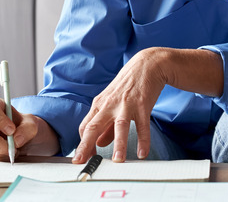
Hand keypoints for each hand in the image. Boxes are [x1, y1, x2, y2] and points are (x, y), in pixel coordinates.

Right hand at [0, 96, 58, 160]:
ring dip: (2, 153)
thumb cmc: (22, 125)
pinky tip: (6, 153)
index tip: (12, 130)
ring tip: (13, 149)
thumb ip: (27, 129)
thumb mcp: (31, 123)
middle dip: (1, 144)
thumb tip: (17, 140)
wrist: (19, 135)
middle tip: (14, 147)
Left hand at [73, 48, 168, 163]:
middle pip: (94, 126)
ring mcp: (126, 105)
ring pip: (119, 127)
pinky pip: (143, 125)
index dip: (82, 143)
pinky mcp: (142, 105)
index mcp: (99, 104)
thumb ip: (105, 125)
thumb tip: (98, 143)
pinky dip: (143, 140)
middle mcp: (109, 105)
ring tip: (118, 161)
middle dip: (86, 146)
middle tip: (82, 162)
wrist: (146, 65)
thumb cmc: (127, 86)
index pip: (85, 126)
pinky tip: (142, 153)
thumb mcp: (112, 103)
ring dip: (118, 145)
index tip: (82, 158)